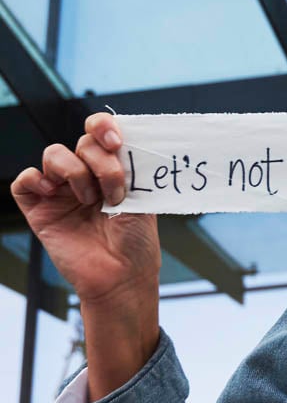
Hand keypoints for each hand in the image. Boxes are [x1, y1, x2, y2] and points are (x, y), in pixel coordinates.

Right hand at [10, 112, 160, 398]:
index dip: (103, 126)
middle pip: (81, 143)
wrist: (121, 276)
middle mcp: (86, 177)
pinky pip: (26, 181)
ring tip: (91, 200)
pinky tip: (56, 194)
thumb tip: (126, 139)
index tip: (115, 139)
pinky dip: (38, 180)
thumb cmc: (136, 243)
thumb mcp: (143, 200)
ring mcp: (61, 192)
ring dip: (76, 172)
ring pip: (54, 155)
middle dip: (101, 161)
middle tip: (115, 191)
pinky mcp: (39, 209)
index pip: (101, 133)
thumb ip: (131, 169)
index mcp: (113, 171)